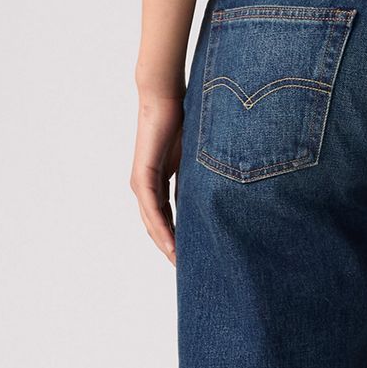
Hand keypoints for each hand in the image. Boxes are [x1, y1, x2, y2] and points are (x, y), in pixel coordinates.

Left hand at [129, 89, 187, 262]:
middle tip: (190, 270)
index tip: (194, 256)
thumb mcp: (198, 157)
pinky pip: (152, 210)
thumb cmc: (183, 120)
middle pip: (158, 227)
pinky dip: (162, 230)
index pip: (168, 218)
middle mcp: (146, 186)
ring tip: (181, 265)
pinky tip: (171, 246)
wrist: (164, 97)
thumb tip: (224, 190)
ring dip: (166, 246)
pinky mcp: (142, 177)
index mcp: (158, 182)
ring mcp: (141, 183)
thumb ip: (203, 175)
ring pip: (153, 224)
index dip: (179, 238)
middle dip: (172, 248)